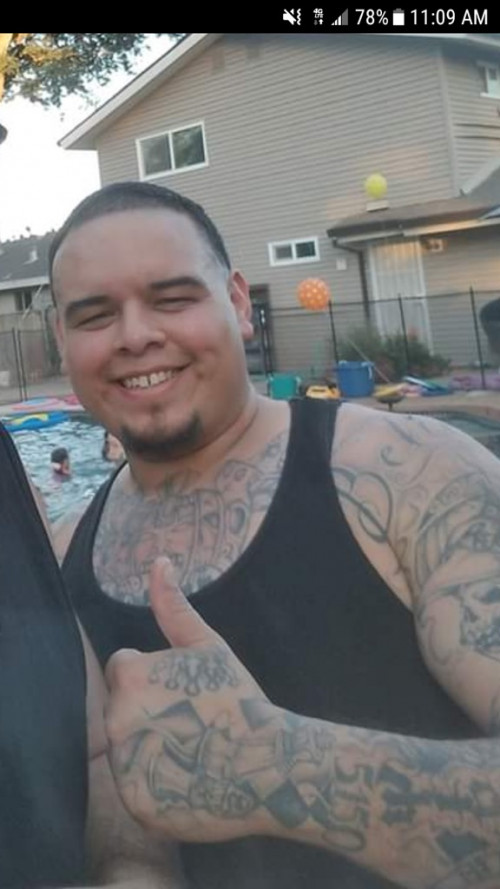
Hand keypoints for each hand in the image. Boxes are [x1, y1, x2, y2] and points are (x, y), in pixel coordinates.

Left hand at [105, 558, 279, 842]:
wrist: (269, 766)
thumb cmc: (239, 699)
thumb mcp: (209, 646)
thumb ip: (173, 606)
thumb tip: (159, 561)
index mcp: (132, 678)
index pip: (123, 671)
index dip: (154, 679)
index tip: (184, 692)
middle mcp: (117, 722)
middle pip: (120, 710)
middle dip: (148, 713)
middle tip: (192, 723)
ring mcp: (124, 767)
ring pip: (126, 750)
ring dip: (149, 750)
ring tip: (193, 753)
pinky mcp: (134, 804)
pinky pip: (135, 788)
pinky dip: (154, 787)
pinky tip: (188, 780)